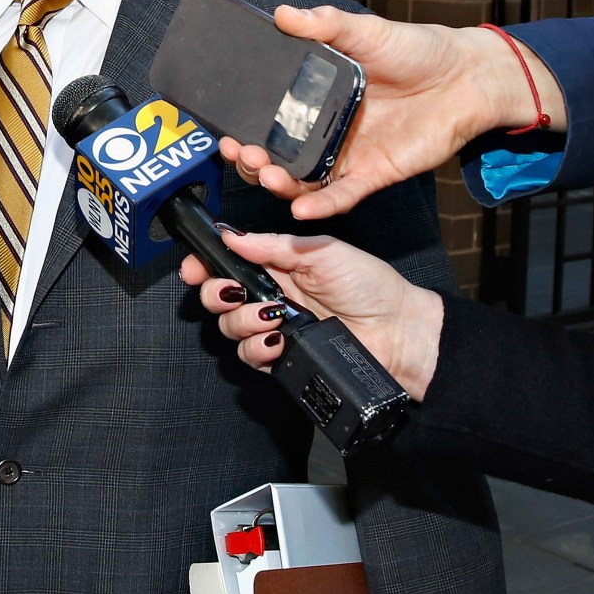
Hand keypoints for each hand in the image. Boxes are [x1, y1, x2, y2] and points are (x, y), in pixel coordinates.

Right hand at [180, 229, 444, 400]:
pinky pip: (250, 357)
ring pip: (231, 328)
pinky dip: (257, 348)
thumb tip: (230, 235)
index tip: (194, 267)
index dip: (205, 264)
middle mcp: (271, 296)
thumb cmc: (369, 285)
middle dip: (217, 293)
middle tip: (234, 292)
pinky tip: (278, 340)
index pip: (229, 263)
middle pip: (220, 296)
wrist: (399, 331)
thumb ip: (273, 245)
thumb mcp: (321, 252)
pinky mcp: (283, 358)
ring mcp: (275, 329)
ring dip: (243, 320)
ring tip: (273, 316)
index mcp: (278, 266)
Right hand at [220, 5, 563, 218]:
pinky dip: (322, 205)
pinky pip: (343, 196)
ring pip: (303, 180)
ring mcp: (348, 155)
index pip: (269, 119)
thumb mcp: (367, 31)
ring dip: (280, 183)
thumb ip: (325, 25)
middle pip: (278, 155)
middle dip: (253, 160)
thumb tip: (283, 14)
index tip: (224, 130)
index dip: (244, 128)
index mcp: (317, 98)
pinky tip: (300, 208)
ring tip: (267, 175)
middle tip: (240, 152)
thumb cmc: (418, 49)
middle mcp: (326, 130)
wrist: (467, 75)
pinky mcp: (374, 173)